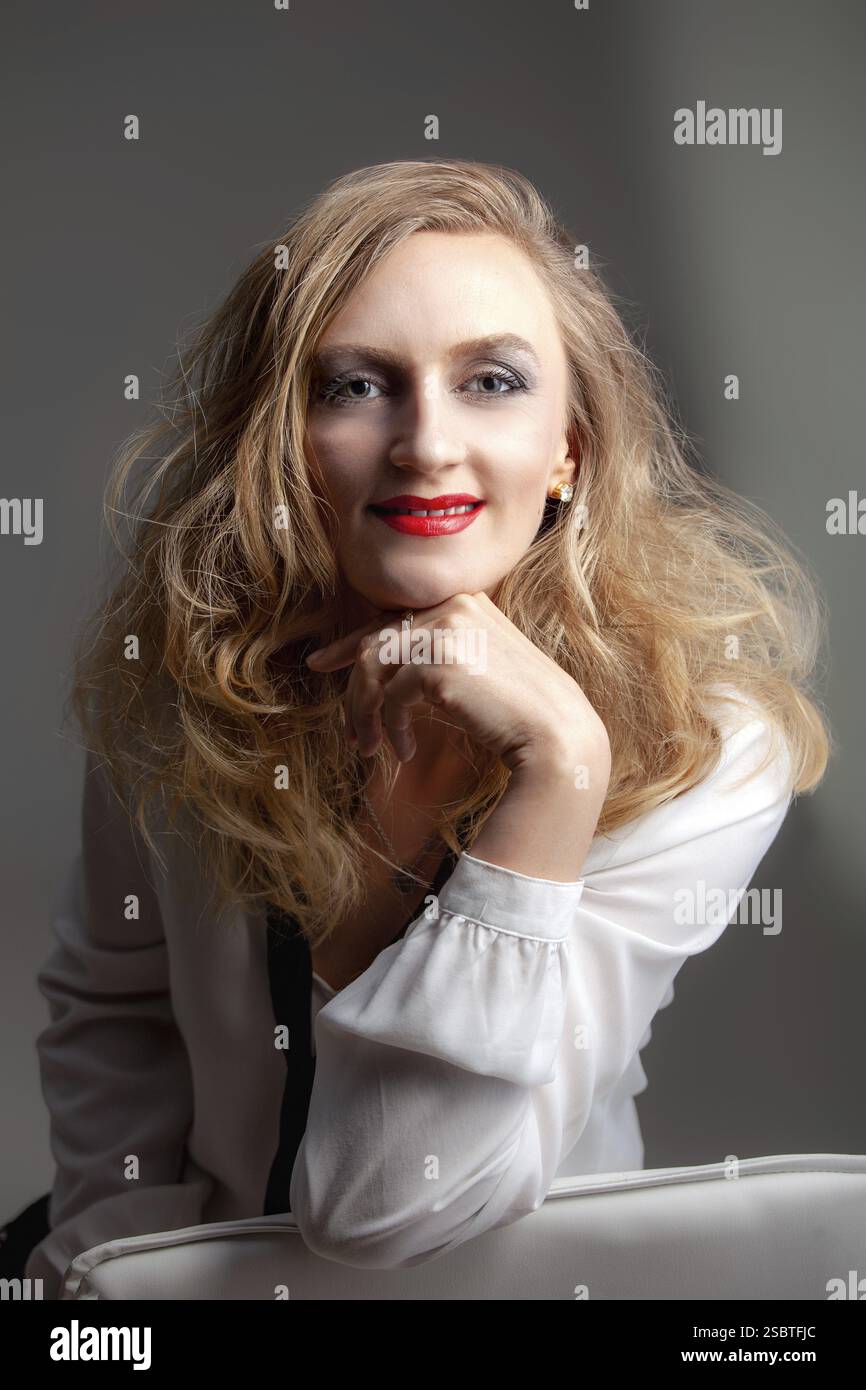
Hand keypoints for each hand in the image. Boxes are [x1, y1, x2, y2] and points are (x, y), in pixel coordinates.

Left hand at [305, 591, 608, 776]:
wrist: (555, 733)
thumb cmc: (517, 710)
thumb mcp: (474, 666)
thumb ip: (435, 652)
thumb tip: (379, 665)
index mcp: (462, 600)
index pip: (392, 618)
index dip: (351, 642)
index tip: (322, 662)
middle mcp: (451, 605)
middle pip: (375, 642)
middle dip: (352, 688)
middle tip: (350, 730)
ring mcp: (445, 630)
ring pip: (373, 668)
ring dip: (364, 714)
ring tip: (371, 748)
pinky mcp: (438, 663)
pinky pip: (390, 697)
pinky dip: (390, 729)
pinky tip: (405, 752)